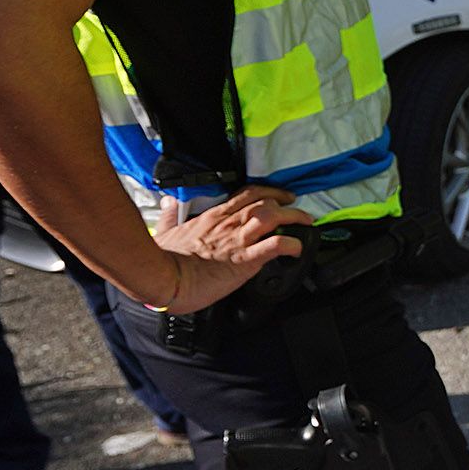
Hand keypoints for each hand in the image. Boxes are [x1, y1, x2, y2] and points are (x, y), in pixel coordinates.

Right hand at [147, 186, 312, 313]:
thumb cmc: (163, 259)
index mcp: (213, 217)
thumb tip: (167, 203)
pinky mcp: (244, 260)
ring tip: (306, 223)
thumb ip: (170, 216)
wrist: (162, 277)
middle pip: (264, 202)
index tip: (278, 195)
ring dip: (293, 217)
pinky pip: (274, 246)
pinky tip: (298, 248)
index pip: (245, 195)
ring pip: (272, 216)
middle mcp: (228, 224)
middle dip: (285, 202)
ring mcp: (237, 240)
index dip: (266, 192)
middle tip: (297, 207)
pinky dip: (290, 244)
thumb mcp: (166, 231)